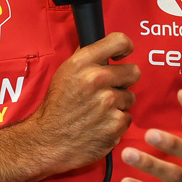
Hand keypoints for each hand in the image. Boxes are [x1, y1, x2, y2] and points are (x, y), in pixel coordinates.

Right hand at [26, 32, 139, 171]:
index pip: (119, 41)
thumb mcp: (64, 73)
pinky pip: (127, 118)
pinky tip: (101, 124)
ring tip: (99, 111)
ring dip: (119, 104)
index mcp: (83, 63)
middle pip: (133, 71)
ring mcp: (108, 103)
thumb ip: (85, 58)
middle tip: (109, 90)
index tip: (122, 56)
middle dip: (124, 81)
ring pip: (130, 97)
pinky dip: (116, 123)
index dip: (125, 47)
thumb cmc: (56, 107)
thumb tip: (101, 45)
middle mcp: (96, 79)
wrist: (48, 140)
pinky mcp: (115, 124)